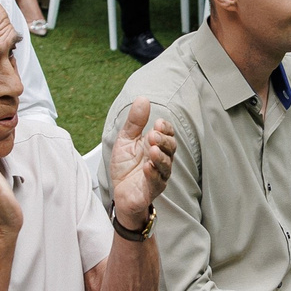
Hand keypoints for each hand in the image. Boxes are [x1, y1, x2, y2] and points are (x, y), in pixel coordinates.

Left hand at [106, 100, 177, 232]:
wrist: (119, 191)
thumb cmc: (125, 166)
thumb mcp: (126, 139)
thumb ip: (135, 122)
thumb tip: (143, 99)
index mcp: (156, 145)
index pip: (168, 134)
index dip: (166, 128)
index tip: (158, 123)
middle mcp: (161, 159)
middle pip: (170, 148)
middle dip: (163, 141)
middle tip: (153, 135)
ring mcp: (159, 175)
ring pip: (166, 165)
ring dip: (160, 157)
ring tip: (152, 150)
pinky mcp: (152, 189)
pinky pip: (156, 182)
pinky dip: (153, 174)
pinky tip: (147, 167)